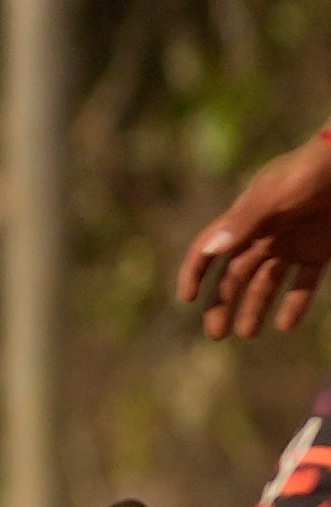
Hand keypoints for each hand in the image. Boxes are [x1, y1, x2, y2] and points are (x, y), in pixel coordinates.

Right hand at [180, 133, 330, 337]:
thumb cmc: (312, 172)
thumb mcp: (276, 195)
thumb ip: (245, 222)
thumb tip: (210, 251)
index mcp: (245, 219)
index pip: (209, 249)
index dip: (195, 273)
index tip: (187, 299)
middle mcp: (264, 234)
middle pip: (235, 274)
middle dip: (223, 303)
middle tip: (217, 334)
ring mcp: (293, 242)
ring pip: (267, 282)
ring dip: (255, 307)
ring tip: (249, 334)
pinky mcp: (320, 249)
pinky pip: (304, 282)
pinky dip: (294, 303)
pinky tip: (286, 325)